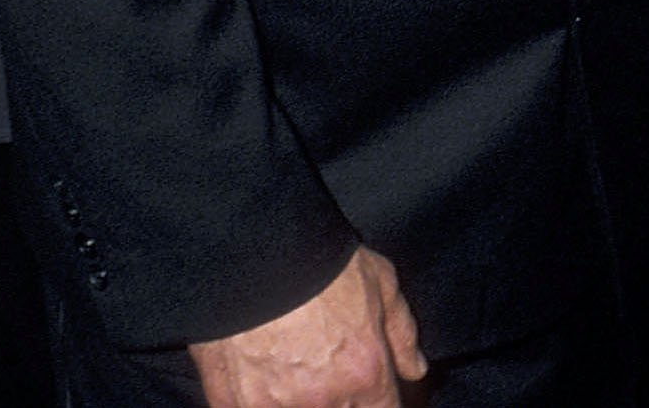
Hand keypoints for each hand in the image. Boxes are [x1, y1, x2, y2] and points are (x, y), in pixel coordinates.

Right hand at [190, 246, 424, 407]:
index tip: (372, 391)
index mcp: (364, 373)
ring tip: (295, 363)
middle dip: (342, 399)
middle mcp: (323, 399)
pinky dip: (262, 397)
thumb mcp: (382, 283)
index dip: (381, 402)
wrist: (254, 256)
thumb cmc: (320, 263)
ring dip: (301, 398)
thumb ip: (402, 333)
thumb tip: (414, 368)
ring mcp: (275, 405)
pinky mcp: (233, 403)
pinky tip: (263, 371)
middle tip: (328, 365)